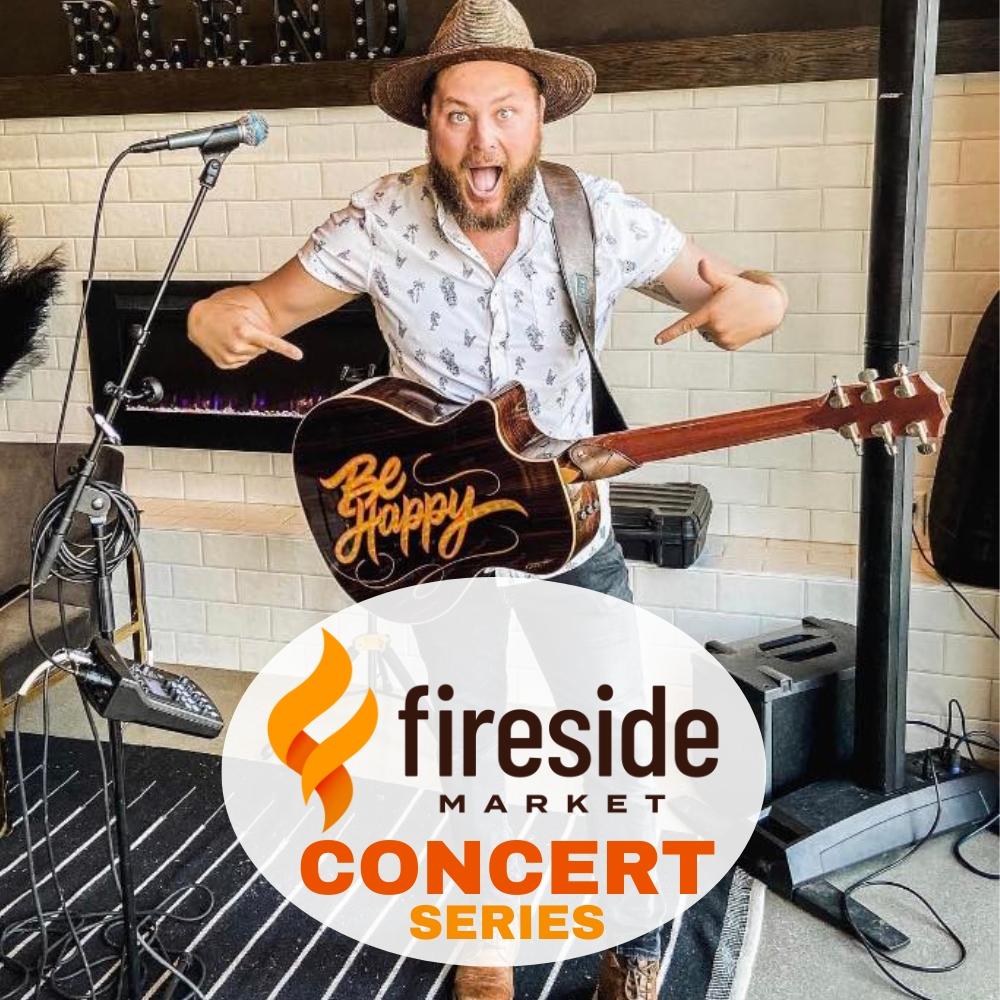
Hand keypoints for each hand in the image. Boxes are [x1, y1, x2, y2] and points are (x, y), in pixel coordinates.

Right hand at [187, 291, 302, 368]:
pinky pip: (240, 361)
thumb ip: (259, 322)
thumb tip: (273, 331)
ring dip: (246, 347)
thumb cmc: (220, 310)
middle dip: (255, 341)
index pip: (270, 342)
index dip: (286, 349)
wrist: (198, 317)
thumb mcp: (242, 310)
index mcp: (244, 331)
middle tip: (243, 330)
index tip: (297, 355)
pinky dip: (237, 354)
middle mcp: (237, 346)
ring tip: (233, 335)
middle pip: (260, 350)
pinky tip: (228, 343)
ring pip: (251, 356)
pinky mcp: (223, 363)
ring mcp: (229, 356)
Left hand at [654, 258, 785, 349]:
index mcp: (710, 313)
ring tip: (732, 316)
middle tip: (726, 308)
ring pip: (709, 334)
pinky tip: (736, 325)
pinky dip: (724, 334)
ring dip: (716, 326)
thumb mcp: (728, 281)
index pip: (685, 325)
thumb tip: (701, 263)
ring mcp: (723, 338)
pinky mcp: (730, 346)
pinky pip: (719, 341)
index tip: (657, 341)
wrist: (770, 307)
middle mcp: (715, 328)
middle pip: (700, 326)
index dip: (669, 334)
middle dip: (708, 317)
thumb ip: (710, 274)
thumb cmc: (746, 291)